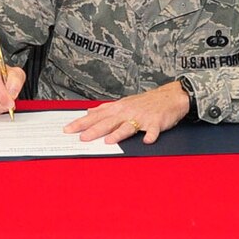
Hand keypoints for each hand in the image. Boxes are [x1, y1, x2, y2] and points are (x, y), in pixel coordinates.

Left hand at [65, 82, 190, 144]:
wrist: (170, 96)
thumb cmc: (146, 102)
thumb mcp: (124, 102)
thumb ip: (106, 108)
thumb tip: (89, 111)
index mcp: (118, 108)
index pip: (96, 116)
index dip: (81, 123)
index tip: (67, 129)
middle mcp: (127, 112)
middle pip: (108, 122)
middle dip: (94, 130)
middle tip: (82, 138)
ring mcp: (141, 117)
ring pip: (128, 126)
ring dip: (118, 134)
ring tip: (108, 141)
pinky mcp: (156, 123)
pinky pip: (153, 130)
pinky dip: (150, 135)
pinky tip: (147, 140)